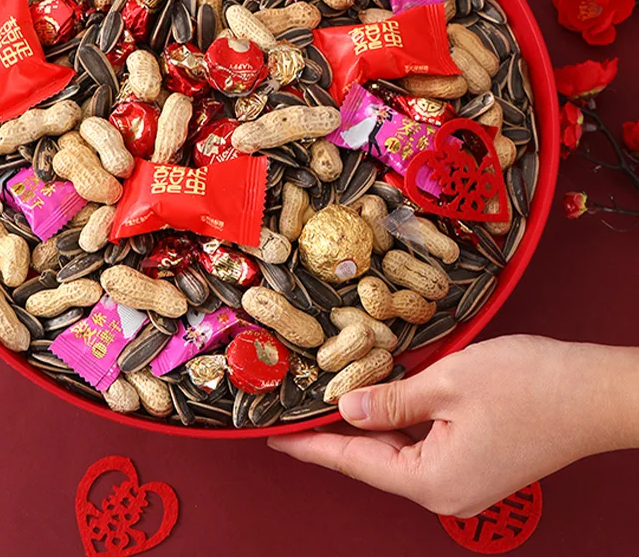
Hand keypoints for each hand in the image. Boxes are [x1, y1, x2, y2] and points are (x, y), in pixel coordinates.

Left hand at [269, 335, 638, 516]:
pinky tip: (384, 395)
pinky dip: (399, 419)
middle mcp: (446, 489)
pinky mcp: (478, 460)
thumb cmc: (531, 385)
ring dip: (369, 421)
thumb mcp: (446, 383)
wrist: (597, 392)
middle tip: (299, 408)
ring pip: (399, 448)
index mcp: (433, 480)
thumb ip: (390, 401)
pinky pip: (423, 442)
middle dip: (337, 430)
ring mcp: (465, 477)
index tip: (275, 441)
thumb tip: (347, 412)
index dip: (310, 446)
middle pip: (374, 458)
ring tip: (333, 396)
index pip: (353, 462)